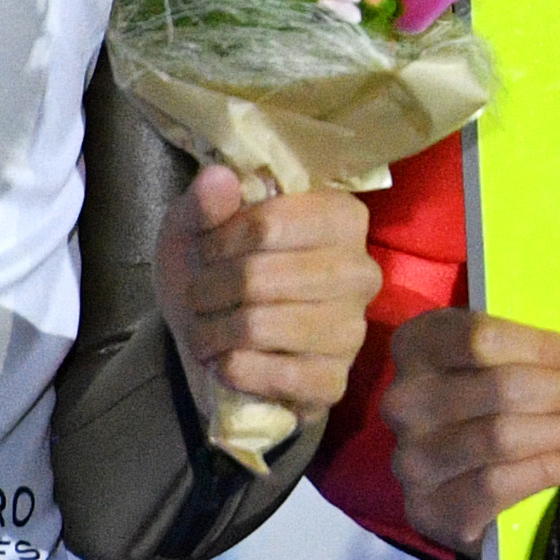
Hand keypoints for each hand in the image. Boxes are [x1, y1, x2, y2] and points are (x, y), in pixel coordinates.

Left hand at [153, 174, 377, 441]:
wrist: (213, 338)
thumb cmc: (216, 269)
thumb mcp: (199, 226)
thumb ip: (206, 201)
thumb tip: (219, 178)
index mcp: (341, 218)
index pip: (269, 223)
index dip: (221, 240)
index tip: (207, 251)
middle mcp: (360, 272)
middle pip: (260, 277)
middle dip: (209, 289)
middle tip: (198, 296)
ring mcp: (353, 331)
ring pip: (259, 326)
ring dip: (212, 331)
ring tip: (204, 330)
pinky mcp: (335, 381)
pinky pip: (270, 375)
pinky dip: (232, 370)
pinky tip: (227, 362)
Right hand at [381, 308, 559, 557]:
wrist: (453, 486)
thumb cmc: (483, 409)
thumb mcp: (492, 365)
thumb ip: (524, 357)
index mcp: (416, 347)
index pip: (479, 338)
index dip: (539, 346)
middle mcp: (404, 401)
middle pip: (500, 388)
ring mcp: (411, 458)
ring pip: (501, 436)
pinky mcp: (427, 508)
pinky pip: (496, 484)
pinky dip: (545, 470)